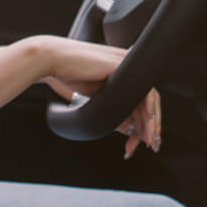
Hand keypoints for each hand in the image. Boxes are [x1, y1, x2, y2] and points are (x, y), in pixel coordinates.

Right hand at [40, 39, 161, 158]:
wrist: (56, 61)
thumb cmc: (68, 77)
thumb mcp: (95, 102)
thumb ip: (113, 113)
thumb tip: (129, 128)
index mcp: (122, 77)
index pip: (140, 103)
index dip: (143, 125)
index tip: (137, 143)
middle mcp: (128, 70)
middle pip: (149, 102)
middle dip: (151, 127)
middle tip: (150, 145)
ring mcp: (128, 67)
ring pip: (150, 98)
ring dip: (151, 122)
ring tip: (148, 140)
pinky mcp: (125, 66)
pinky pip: (144, 89)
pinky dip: (148, 106)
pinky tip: (148, 121)